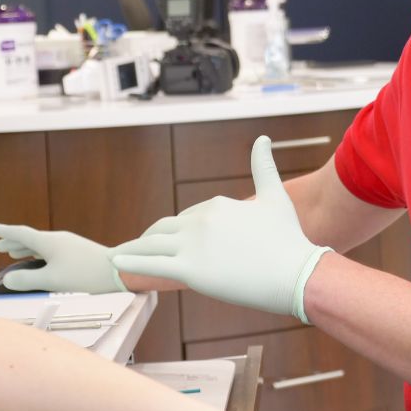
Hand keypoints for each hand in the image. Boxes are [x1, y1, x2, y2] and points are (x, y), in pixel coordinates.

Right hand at [0, 223, 126, 292]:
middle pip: (31, 238)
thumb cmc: (83, 275)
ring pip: (41, 244)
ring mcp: (69, 244)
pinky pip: (51, 249)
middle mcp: (57, 239)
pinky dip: (39, 253)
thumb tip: (7, 280)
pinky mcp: (77, 251)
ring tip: (14, 253)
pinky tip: (40, 261)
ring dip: (26, 248)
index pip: (22, 234)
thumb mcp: (52, 281)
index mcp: (49, 242)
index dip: (7, 233)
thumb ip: (27, 280)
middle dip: (14, 242)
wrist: (116, 271)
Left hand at [112, 136, 330, 320]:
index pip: (187, 217)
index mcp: (216, 205)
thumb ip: (263, 166)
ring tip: (122, 255)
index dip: (179, 230)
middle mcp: (200, 220)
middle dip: (151, 238)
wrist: (294, 272)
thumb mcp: (274, 196)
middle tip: (141, 247)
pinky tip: (116, 262)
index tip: (172, 240)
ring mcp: (193, 245)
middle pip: (165, 230)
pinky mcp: (189, 270)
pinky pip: (150, 264)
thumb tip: (262, 137)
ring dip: (135, 249)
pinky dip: (130, 262)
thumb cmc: (288, 237)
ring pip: (152, 245)